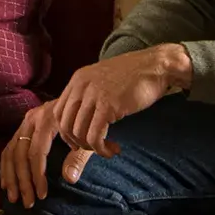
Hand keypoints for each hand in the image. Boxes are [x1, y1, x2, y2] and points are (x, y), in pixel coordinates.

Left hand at [0, 47, 189, 206]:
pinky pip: (94, 136)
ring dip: (92, 148)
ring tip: (108, 149)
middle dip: (77, 143)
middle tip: (95, 148)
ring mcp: (94, 95)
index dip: (67, 132)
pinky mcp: (108, 106)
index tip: (83, 141)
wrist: (157, 65)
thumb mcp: (104, 81)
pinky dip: (101, 149)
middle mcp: (81, 85)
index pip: (58, 112)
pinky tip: (113, 149)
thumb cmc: (134, 77)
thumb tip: (79, 122)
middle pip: (64, 124)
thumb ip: (89, 96)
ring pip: (78, 133)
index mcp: (78, 79)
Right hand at [0, 100, 97, 210]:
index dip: (37, 175)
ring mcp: (25, 123)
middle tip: (27, 203)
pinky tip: (6, 184)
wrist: (83, 99)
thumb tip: (69, 179)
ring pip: (11, 152)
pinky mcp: (22, 128)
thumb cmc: (86, 122)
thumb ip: (79, 158)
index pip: (37, 151)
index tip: (42, 195)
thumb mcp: (87, 139)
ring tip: (14, 198)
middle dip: (22, 181)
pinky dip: (5, 168)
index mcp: (48, 119)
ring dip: (11, 177)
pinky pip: (8, 149)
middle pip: (20, 153)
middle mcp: (32, 119)